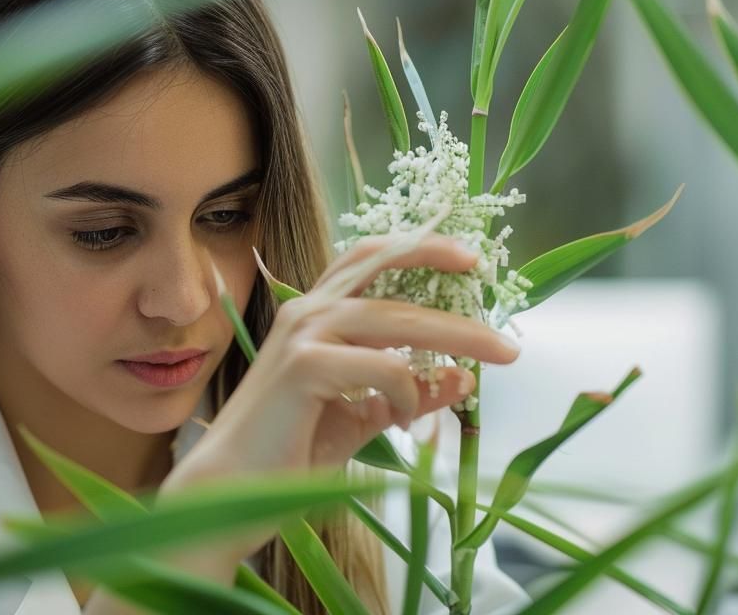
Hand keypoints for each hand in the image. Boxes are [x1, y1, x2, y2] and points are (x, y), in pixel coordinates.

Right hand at [159, 230, 520, 562]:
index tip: (470, 258)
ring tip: (492, 364)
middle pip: (396, 281)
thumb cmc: (288, 453)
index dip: (421, 246)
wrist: (232, 491)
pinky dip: (407, 394)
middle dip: (458, 304)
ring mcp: (303, 334)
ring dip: (455, 340)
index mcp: (315, 312)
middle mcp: (307, 310)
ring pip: (398, 321)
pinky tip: (401, 425)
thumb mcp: (363, 416)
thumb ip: (407, 392)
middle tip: (505, 334)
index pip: (372, 255)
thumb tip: (463, 378)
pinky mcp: (303, 366)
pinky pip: (384, 368)